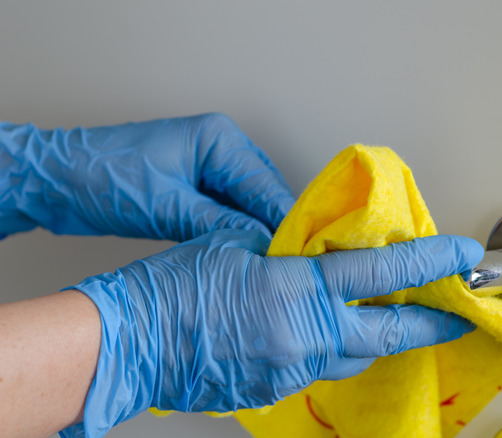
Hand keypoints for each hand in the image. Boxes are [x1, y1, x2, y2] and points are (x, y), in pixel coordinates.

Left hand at [0, 113, 293, 240]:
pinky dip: (235, 229)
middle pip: (262, 191)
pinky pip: (229, 209)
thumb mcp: (166, 205)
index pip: (264, 183)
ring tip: (267, 259)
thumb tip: (258, 241)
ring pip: (248, 203)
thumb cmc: (102, 178)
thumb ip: (219, 222)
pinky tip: (242, 250)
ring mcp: (209, 166)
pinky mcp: (197, 186)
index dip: (282, 219)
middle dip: (272, 224)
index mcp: (218, 138)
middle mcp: (220, 147)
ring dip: (255, 229)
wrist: (58, 180)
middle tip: (285, 260)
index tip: (297, 250)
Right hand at [63, 230, 482, 436]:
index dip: (431, 263)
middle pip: (388, 335)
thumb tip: (314, 255)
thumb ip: (287, 252)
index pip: (383, 274)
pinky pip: (316, 372)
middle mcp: (304, 338)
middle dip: (429, 324)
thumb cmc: (169, 289)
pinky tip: (313, 334)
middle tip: (454, 313)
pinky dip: (327, 351)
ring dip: (370, 338)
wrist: (126, 343)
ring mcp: (290, 372)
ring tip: (379, 318)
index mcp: (298, 291)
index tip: (464, 257)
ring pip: (353, 357)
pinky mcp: (272, 392)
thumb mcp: (236, 246)